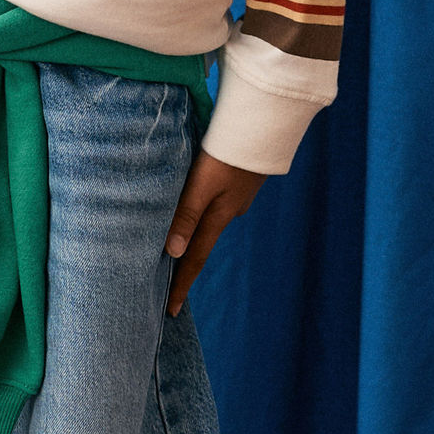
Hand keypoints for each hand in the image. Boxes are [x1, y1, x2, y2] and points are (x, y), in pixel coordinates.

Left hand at [163, 152, 265, 314]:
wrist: (266, 122)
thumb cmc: (229, 150)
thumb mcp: (203, 183)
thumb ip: (186, 213)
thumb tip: (170, 252)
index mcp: (220, 216)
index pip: (194, 258)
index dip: (181, 284)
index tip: (170, 311)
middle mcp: (230, 211)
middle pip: (200, 243)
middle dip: (183, 264)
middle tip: (166, 284)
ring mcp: (237, 196)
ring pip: (207, 220)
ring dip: (191, 232)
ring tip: (171, 243)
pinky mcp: (239, 180)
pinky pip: (215, 201)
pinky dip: (201, 208)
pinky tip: (195, 201)